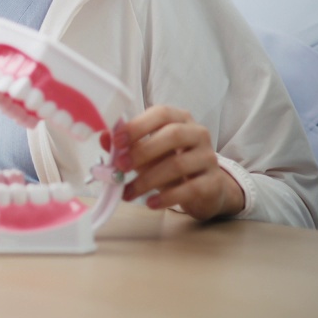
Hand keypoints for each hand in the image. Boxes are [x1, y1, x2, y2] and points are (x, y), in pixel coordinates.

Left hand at [113, 105, 243, 220]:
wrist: (208, 188)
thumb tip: (104, 138)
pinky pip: (190, 188)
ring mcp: (209, 157)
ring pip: (178, 164)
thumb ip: (129, 144)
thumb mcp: (150, 151)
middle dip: (142, 151)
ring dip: (147, 180)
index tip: (117, 141)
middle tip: (121, 167)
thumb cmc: (173, 162)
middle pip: (172, 135)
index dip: (138, 125)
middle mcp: (198, 133)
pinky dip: (166, 197)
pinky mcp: (213, 182)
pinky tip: (150, 203)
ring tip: (128, 193)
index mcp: (180, 119)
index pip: (161, 113)